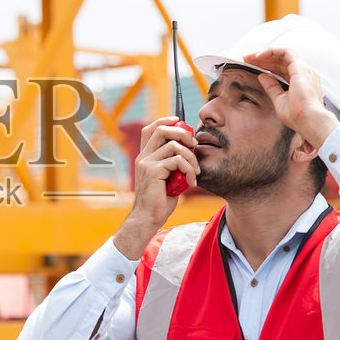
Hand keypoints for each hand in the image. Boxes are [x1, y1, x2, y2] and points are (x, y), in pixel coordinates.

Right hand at [117, 117, 197, 257]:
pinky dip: (189, 170)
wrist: (148, 218)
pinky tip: (191, 181)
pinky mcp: (154, 171)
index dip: (165, 121)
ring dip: (191, 157)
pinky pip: (177, 161)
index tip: (180, 121)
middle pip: (162, 131)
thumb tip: (190, 150)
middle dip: (183, 133)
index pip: (150, 129)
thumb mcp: (167, 177)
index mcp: (145, 156)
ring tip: (196, 171)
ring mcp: (147, 163)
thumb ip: (173, 163)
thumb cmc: (159, 200)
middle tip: (195, 145)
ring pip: (174, 146)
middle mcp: (143, 157)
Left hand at [242, 47, 339, 145]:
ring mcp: (303, 70)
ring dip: (266, 54)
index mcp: (300, 82)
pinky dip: (271, 51)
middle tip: (248, 59)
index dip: (267, 67)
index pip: (282, 69)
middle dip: (263, 59)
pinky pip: (285, 52)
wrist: (309, 120)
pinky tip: (259, 56)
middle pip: (281, 61)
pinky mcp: (300, 68)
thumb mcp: (279, 100)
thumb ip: (271, 87)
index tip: (253, 67)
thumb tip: (263, 77)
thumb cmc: (298, 116)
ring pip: (282, 55)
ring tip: (250, 57)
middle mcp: (304, 74)